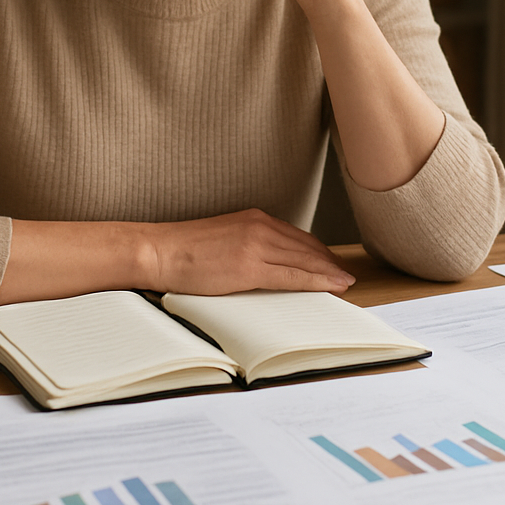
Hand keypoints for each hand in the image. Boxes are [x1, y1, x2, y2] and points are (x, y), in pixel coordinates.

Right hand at [143, 208, 355, 294]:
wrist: (158, 251)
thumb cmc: (184, 250)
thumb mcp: (224, 238)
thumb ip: (249, 244)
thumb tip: (268, 264)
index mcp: (254, 218)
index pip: (297, 237)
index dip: (319, 253)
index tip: (332, 264)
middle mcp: (260, 226)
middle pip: (307, 247)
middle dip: (329, 263)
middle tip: (346, 277)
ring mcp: (256, 245)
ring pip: (305, 261)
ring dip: (329, 273)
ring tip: (345, 284)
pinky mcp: (250, 266)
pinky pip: (293, 276)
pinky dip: (317, 281)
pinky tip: (332, 286)